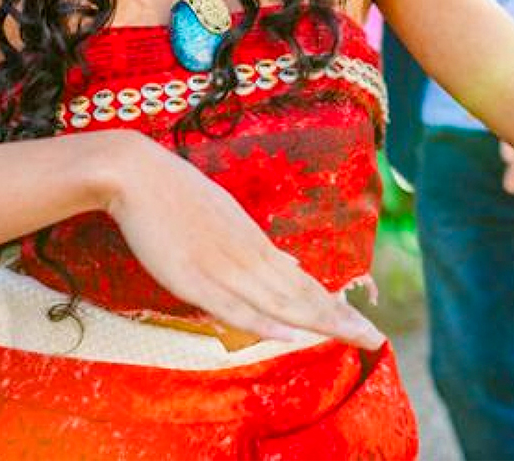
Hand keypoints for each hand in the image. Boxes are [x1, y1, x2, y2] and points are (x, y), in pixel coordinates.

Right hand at [103, 133, 383, 349]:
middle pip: (302, 295)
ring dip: (317, 322)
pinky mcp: (193, 278)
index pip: (305, 283)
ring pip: (278, 302)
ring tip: (352, 337)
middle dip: (340, 319)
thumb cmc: (178, 195)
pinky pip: (232, 306)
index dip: (335, 307)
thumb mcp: (230, 218)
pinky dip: (262, 323)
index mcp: (257, 244)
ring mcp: (223, 268)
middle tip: (376, 338)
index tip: (364, 324)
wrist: (138, 174)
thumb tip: (293, 268)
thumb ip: (259, 249)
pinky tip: (288, 335)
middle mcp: (248, 257)